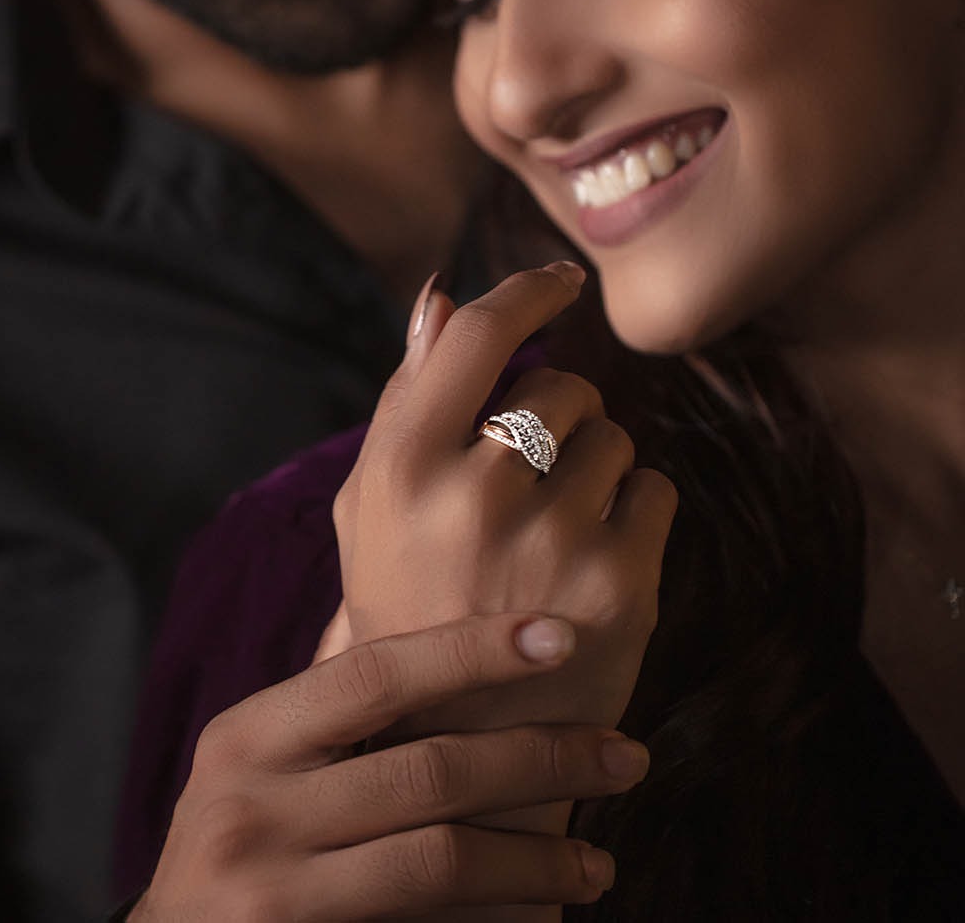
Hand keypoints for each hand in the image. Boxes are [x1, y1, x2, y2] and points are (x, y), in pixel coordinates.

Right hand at [130, 614, 649, 921]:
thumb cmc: (229, 846)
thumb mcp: (251, 762)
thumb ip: (327, 701)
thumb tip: (421, 613)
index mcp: (248, 735)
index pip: (379, 672)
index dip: (475, 649)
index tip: (561, 637)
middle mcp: (252, 806)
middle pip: (429, 769)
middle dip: (541, 758)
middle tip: (624, 755)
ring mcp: (270, 890)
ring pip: (441, 858)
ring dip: (538, 856)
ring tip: (599, 862)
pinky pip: (428, 921)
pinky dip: (499, 911)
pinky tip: (547, 908)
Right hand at [333, 263, 677, 736]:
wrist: (466, 748)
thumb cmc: (411, 606)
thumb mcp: (372, 507)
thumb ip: (404, 398)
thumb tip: (439, 295)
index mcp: (398, 469)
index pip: (477, 336)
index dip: (527, 291)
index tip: (561, 279)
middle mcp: (470, 498)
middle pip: (561, 387)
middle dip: (560, 418)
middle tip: (531, 487)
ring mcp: (550, 542)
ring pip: (615, 436)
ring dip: (598, 468)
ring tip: (555, 535)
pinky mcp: (621, 584)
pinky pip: (656, 488)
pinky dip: (637, 513)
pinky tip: (594, 564)